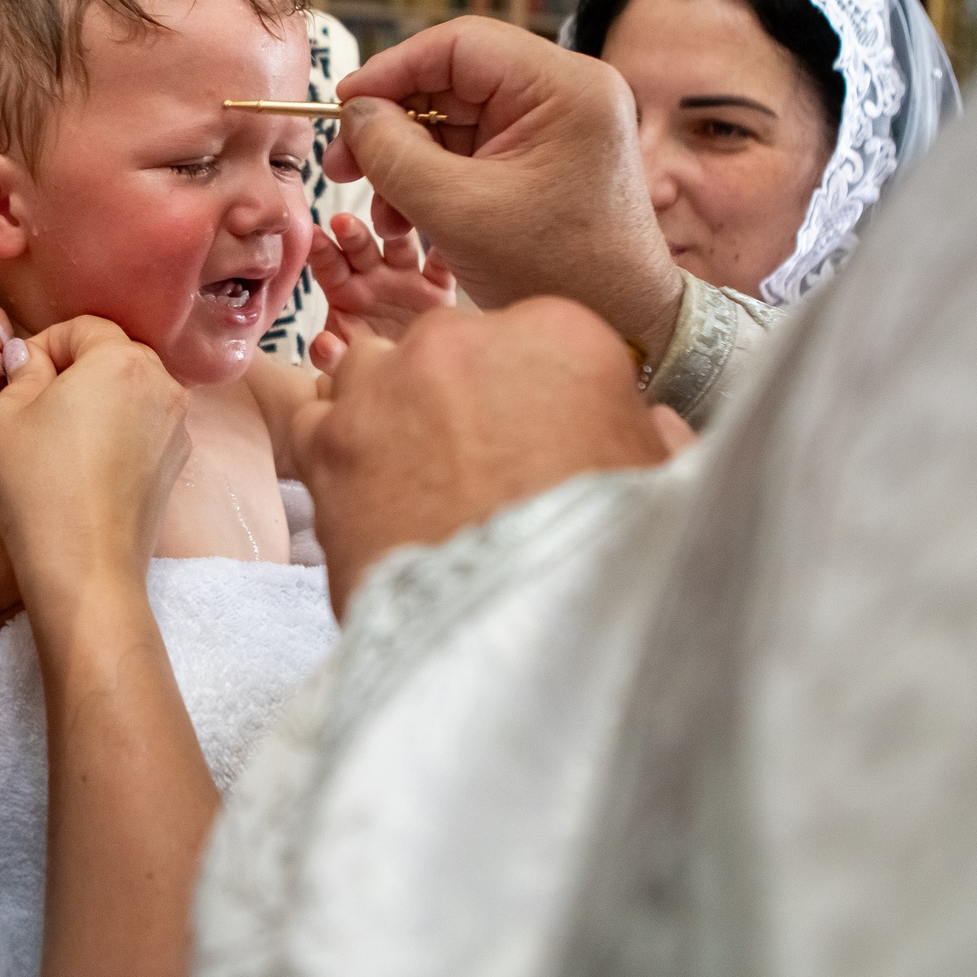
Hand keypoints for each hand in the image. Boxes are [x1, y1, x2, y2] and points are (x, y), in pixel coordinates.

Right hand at [0, 316, 188, 617]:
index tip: (18, 376)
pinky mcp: (178, 462)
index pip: (82, 326)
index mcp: (122, 360)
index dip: (44, 345)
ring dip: (97, 401)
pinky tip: (85, 465)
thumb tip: (30, 358)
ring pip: (131, 391)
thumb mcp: (3, 415)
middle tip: (34, 405)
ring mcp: (178, 425)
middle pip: (113, 354)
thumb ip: (19, 371)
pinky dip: (118, 431)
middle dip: (74, 369)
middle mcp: (163, 383)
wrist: (85, 568)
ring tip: (58, 437)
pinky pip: (144, 426)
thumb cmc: (37, 487)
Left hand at [290, 297, 685, 614]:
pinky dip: (334, 447)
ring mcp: (386, 384)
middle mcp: (465, 338)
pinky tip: (360, 490)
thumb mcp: (661, 484)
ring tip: (410, 478)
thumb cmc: (599, 563)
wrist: (514, 641)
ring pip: (373, 371)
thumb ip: (646, 432)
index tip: (531, 439)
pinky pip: (316, 418)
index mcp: (560, 334)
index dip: (531, 392)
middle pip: (449, 348)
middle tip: (470, 468)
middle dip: (455, 397)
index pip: (534, 338)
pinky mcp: (327, 442)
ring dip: (388, 411)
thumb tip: (645, 422)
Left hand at [307, 210, 455, 371]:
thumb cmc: (368, 365)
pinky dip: (444, 255)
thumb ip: (330, 356)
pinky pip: (441, 269)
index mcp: (344, 291)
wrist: (408, 379)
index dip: (321, 251)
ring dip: (397, 233)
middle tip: (342, 221)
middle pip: (361, 249)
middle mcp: (373, 278)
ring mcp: (406, 280)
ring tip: (393, 224)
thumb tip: (324, 343)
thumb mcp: (345, 366)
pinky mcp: (437, 290)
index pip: (329, 266)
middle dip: (353, 234)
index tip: (314, 236)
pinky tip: (444, 243)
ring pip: (400, 248)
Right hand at [328, 17, 684, 356]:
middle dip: (392, 126)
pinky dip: (432, 180)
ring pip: (454, 120)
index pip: (459, 45)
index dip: (391, 70)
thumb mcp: (458, 211)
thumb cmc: (559, 272)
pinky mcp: (542, 158)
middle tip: (342, 164)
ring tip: (382, 212)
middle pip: (452, 82)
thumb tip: (353, 114)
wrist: (625, 324)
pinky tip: (406, 218)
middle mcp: (565, 93)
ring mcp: (555, 126)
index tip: (342, 106)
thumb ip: (394, 154)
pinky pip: (472, 151)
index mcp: (564, 87)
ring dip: (406, 161)